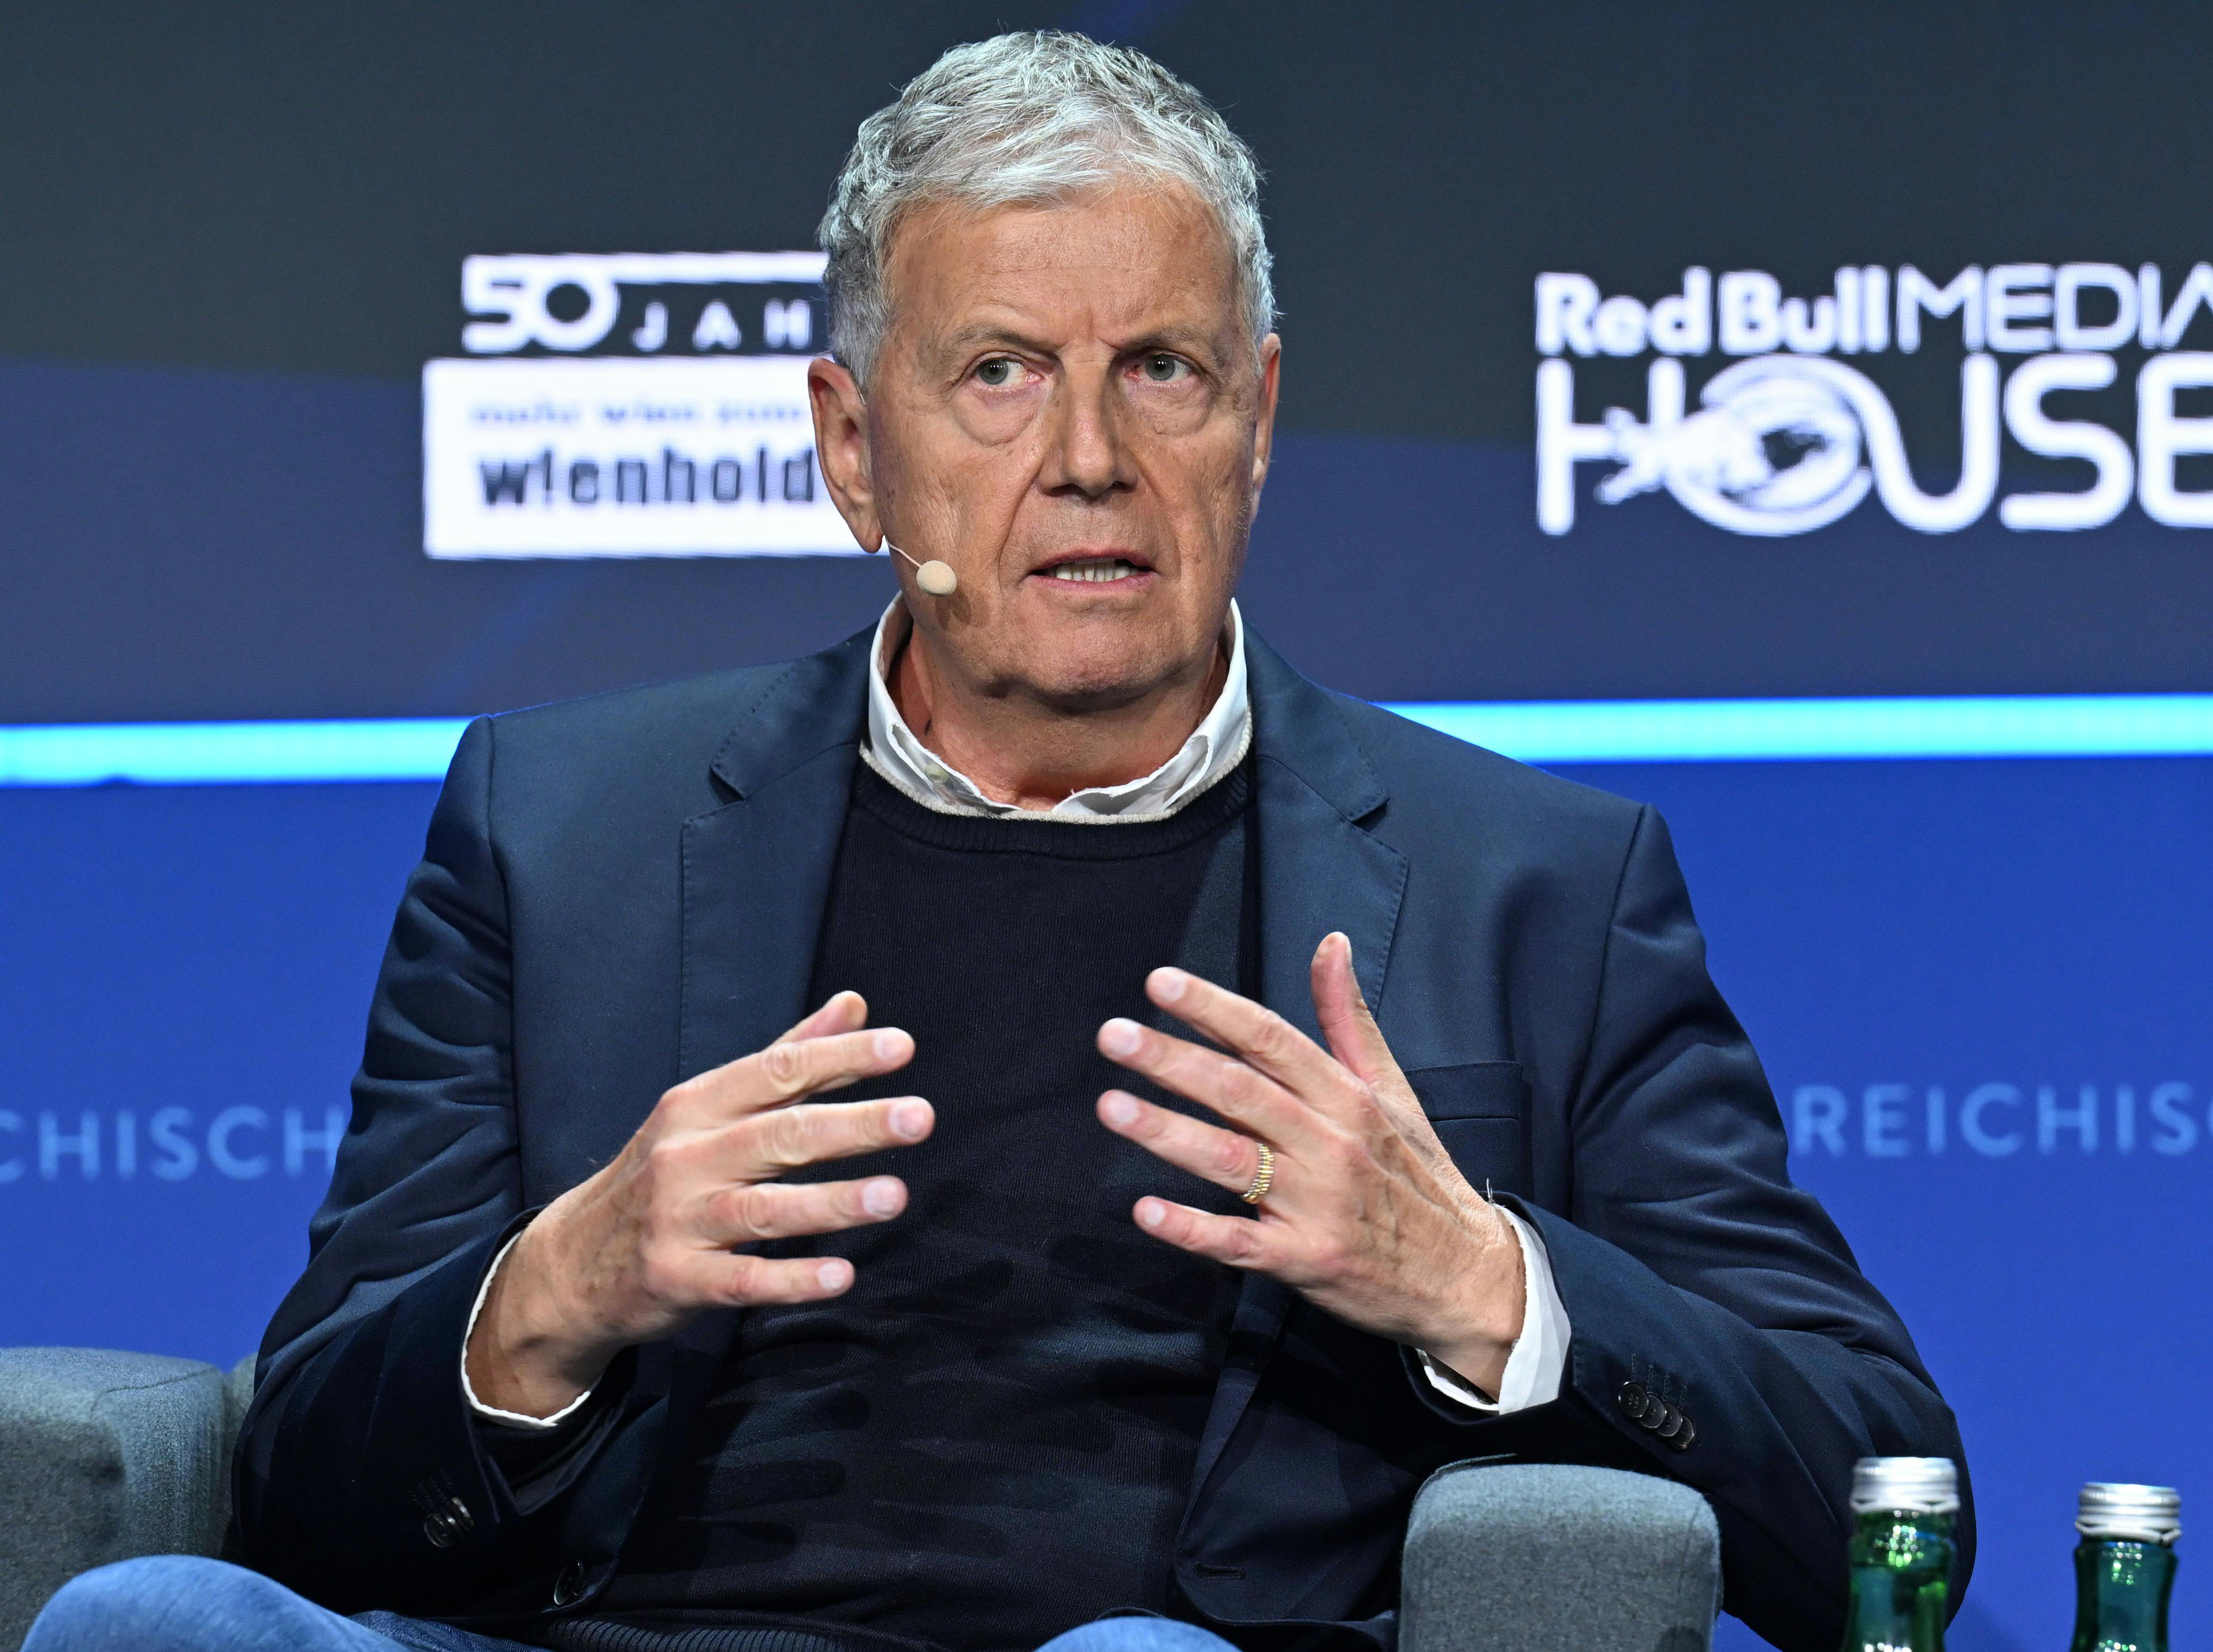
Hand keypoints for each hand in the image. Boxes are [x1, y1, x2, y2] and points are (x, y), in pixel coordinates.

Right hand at [466, 991, 932, 1416]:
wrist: (574, 1261)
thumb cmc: (665, 1173)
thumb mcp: (711, 1109)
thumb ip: (787, 1058)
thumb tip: (855, 1005)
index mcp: (698, 1105)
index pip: (777, 1070)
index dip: (841, 1057)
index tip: (903, 1046)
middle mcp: (686, 1156)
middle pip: (780, 1135)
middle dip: (853, 1125)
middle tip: (920, 1117)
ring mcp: (679, 1220)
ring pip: (764, 1209)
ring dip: (832, 1203)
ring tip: (895, 1197)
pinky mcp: (677, 1279)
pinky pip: (742, 1280)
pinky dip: (791, 1280)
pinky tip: (842, 1275)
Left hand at [1094, 932, 1524, 1395]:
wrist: (1466, 1278)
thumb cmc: (1418, 1177)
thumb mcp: (1394, 1091)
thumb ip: (1349, 1020)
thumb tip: (1330, 944)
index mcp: (1349, 1097)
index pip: (1272, 1040)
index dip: (1214, 1008)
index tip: (1159, 982)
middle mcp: (1331, 1144)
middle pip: (1241, 1092)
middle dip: (1172, 1060)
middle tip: (1113, 1036)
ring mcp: (1318, 1204)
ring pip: (1233, 1161)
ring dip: (1168, 1132)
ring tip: (1111, 1107)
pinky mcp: (1306, 1260)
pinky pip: (1240, 1243)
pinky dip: (1193, 1229)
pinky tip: (1146, 1211)